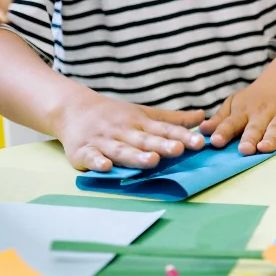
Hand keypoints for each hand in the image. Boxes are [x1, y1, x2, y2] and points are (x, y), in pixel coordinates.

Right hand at [54, 89, 205, 171]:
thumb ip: (173, 120)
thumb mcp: (145, 114)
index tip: (199, 143)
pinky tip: (106, 167)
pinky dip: (97, 162)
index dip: (182, 136)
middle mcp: (124, 131)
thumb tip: (203, 117)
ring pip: (122, 150)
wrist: (72, 108)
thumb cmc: (116, 115)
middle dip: (162, 145)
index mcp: (140, 123)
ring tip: (152, 161)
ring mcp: (104, 141)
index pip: (164, 130)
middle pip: (145, 140)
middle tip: (179, 150)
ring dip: (136, 156)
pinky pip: (91, 157)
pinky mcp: (83, 151)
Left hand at [201, 73, 275, 154]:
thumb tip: (201, 131)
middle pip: (255, 127)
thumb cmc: (255, 98)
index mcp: (244, 111)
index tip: (216, 141)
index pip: (231, 122)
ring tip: (264, 148)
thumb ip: (220, 119)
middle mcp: (262, 112)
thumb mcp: (235, 104)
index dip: (224, 132)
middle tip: (244, 150)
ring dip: (271, 138)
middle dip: (250, 138)